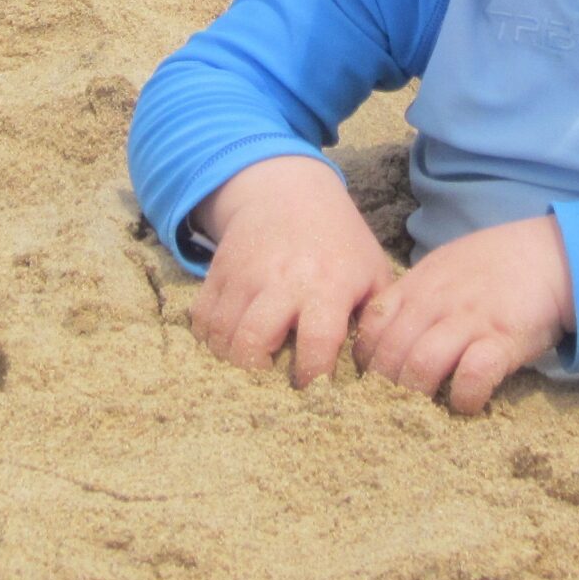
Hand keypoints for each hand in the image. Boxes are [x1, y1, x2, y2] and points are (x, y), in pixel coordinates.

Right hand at [187, 156, 396, 387]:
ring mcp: (245, 274)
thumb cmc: (338, 241)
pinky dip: (209, 339)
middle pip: (252, 342)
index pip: (316, 345)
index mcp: (328, 285)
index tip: (314, 389)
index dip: (312, 377)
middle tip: (271, 381)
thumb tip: (375, 371)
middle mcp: (282, 280)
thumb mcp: (371, 271)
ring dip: (231, 360)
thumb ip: (377, 320)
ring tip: (251, 364)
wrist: (288, 190)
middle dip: (257, 374)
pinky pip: (202, 318)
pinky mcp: (219, 270)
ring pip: (222, 334)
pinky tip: (230, 342)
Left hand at [354, 215, 573, 414]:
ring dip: (417, 396)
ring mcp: (468, 319)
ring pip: (421, 365)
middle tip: (393, 410)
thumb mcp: (443, 269)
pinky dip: (463, 397)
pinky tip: (465, 405)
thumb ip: (414, 297)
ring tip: (423, 414)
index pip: (372, 328)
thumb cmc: (494, 266)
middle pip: (391, 353)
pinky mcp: (502, 339)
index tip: (374, 382)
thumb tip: (387, 335)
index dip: (367, 361)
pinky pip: (472, 376)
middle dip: (385, 389)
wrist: (549, 255)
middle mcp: (435, 302)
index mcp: (417, 286)